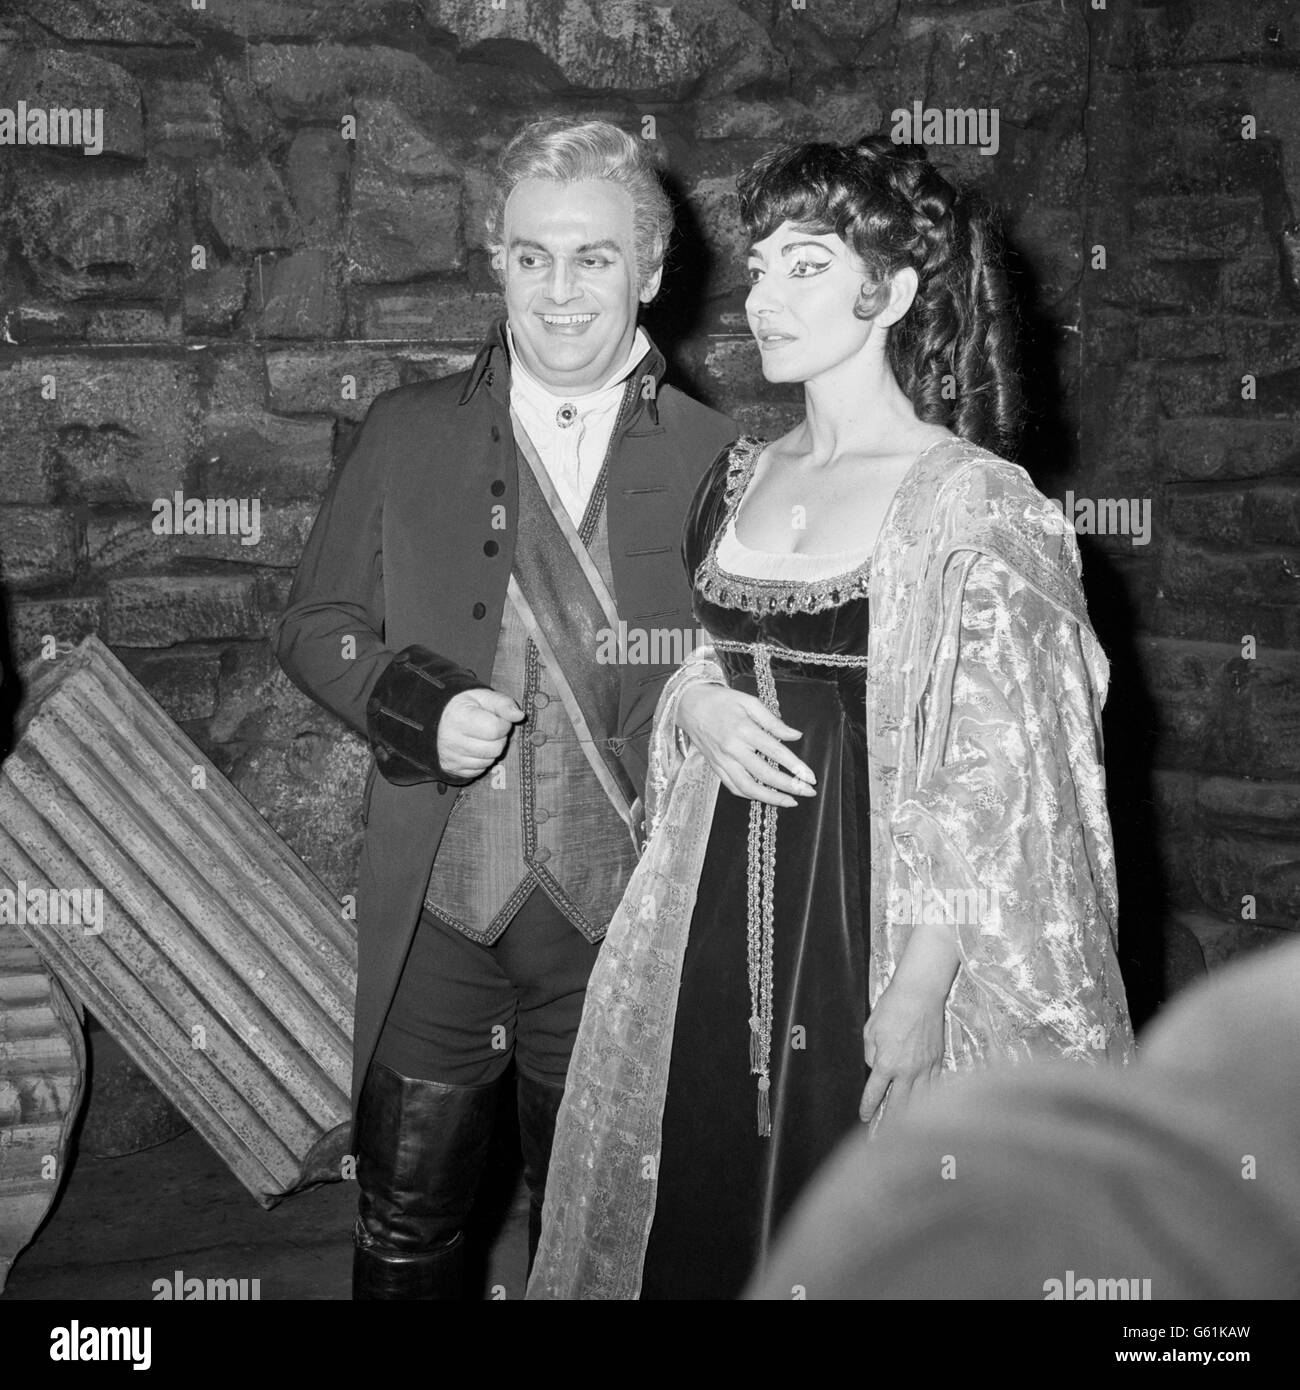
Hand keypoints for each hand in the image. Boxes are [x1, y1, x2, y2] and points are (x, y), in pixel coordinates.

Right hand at [436, 688, 523, 778]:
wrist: (436, 719)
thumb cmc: (464, 706)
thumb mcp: (482, 697)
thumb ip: (503, 703)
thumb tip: (520, 716)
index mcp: (459, 717)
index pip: (495, 729)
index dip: (504, 724)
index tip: (498, 718)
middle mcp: (451, 739)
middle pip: (495, 748)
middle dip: (499, 738)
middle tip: (490, 728)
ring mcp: (450, 757)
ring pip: (489, 761)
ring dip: (492, 750)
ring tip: (482, 737)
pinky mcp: (451, 768)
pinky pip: (479, 770)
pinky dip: (482, 760)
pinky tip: (475, 748)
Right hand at [675, 683, 815, 807]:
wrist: (688, 705)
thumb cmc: (721, 701)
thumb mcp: (749, 702)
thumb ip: (772, 721)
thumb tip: (795, 735)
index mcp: (743, 729)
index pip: (775, 752)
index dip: (795, 766)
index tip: (810, 776)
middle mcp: (732, 749)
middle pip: (764, 774)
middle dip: (789, 786)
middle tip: (808, 791)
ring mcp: (722, 761)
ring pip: (747, 787)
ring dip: (771, 798)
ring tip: (790, 801)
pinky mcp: (715, 767)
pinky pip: (733, 787)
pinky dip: (750, 795)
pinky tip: (765, 797)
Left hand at [859, 980, 945, 1129]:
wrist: (920, 994)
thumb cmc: (892, 1008)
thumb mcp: (870, 1030)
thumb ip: (871, 1054)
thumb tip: (876, 1069)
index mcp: (886, 1063)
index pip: (874, 1094)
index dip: (868, 1108)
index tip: (865, 1118)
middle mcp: (907, 1071)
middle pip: (898, 1106)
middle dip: (889, 1124)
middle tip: (883, 1137)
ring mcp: (926, 1068)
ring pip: (919, 1102)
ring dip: (911, 1117)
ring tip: (906, 1132)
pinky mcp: (938, 1062)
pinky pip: (934, 1088)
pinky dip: (929, 1101)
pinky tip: (927, 1110)